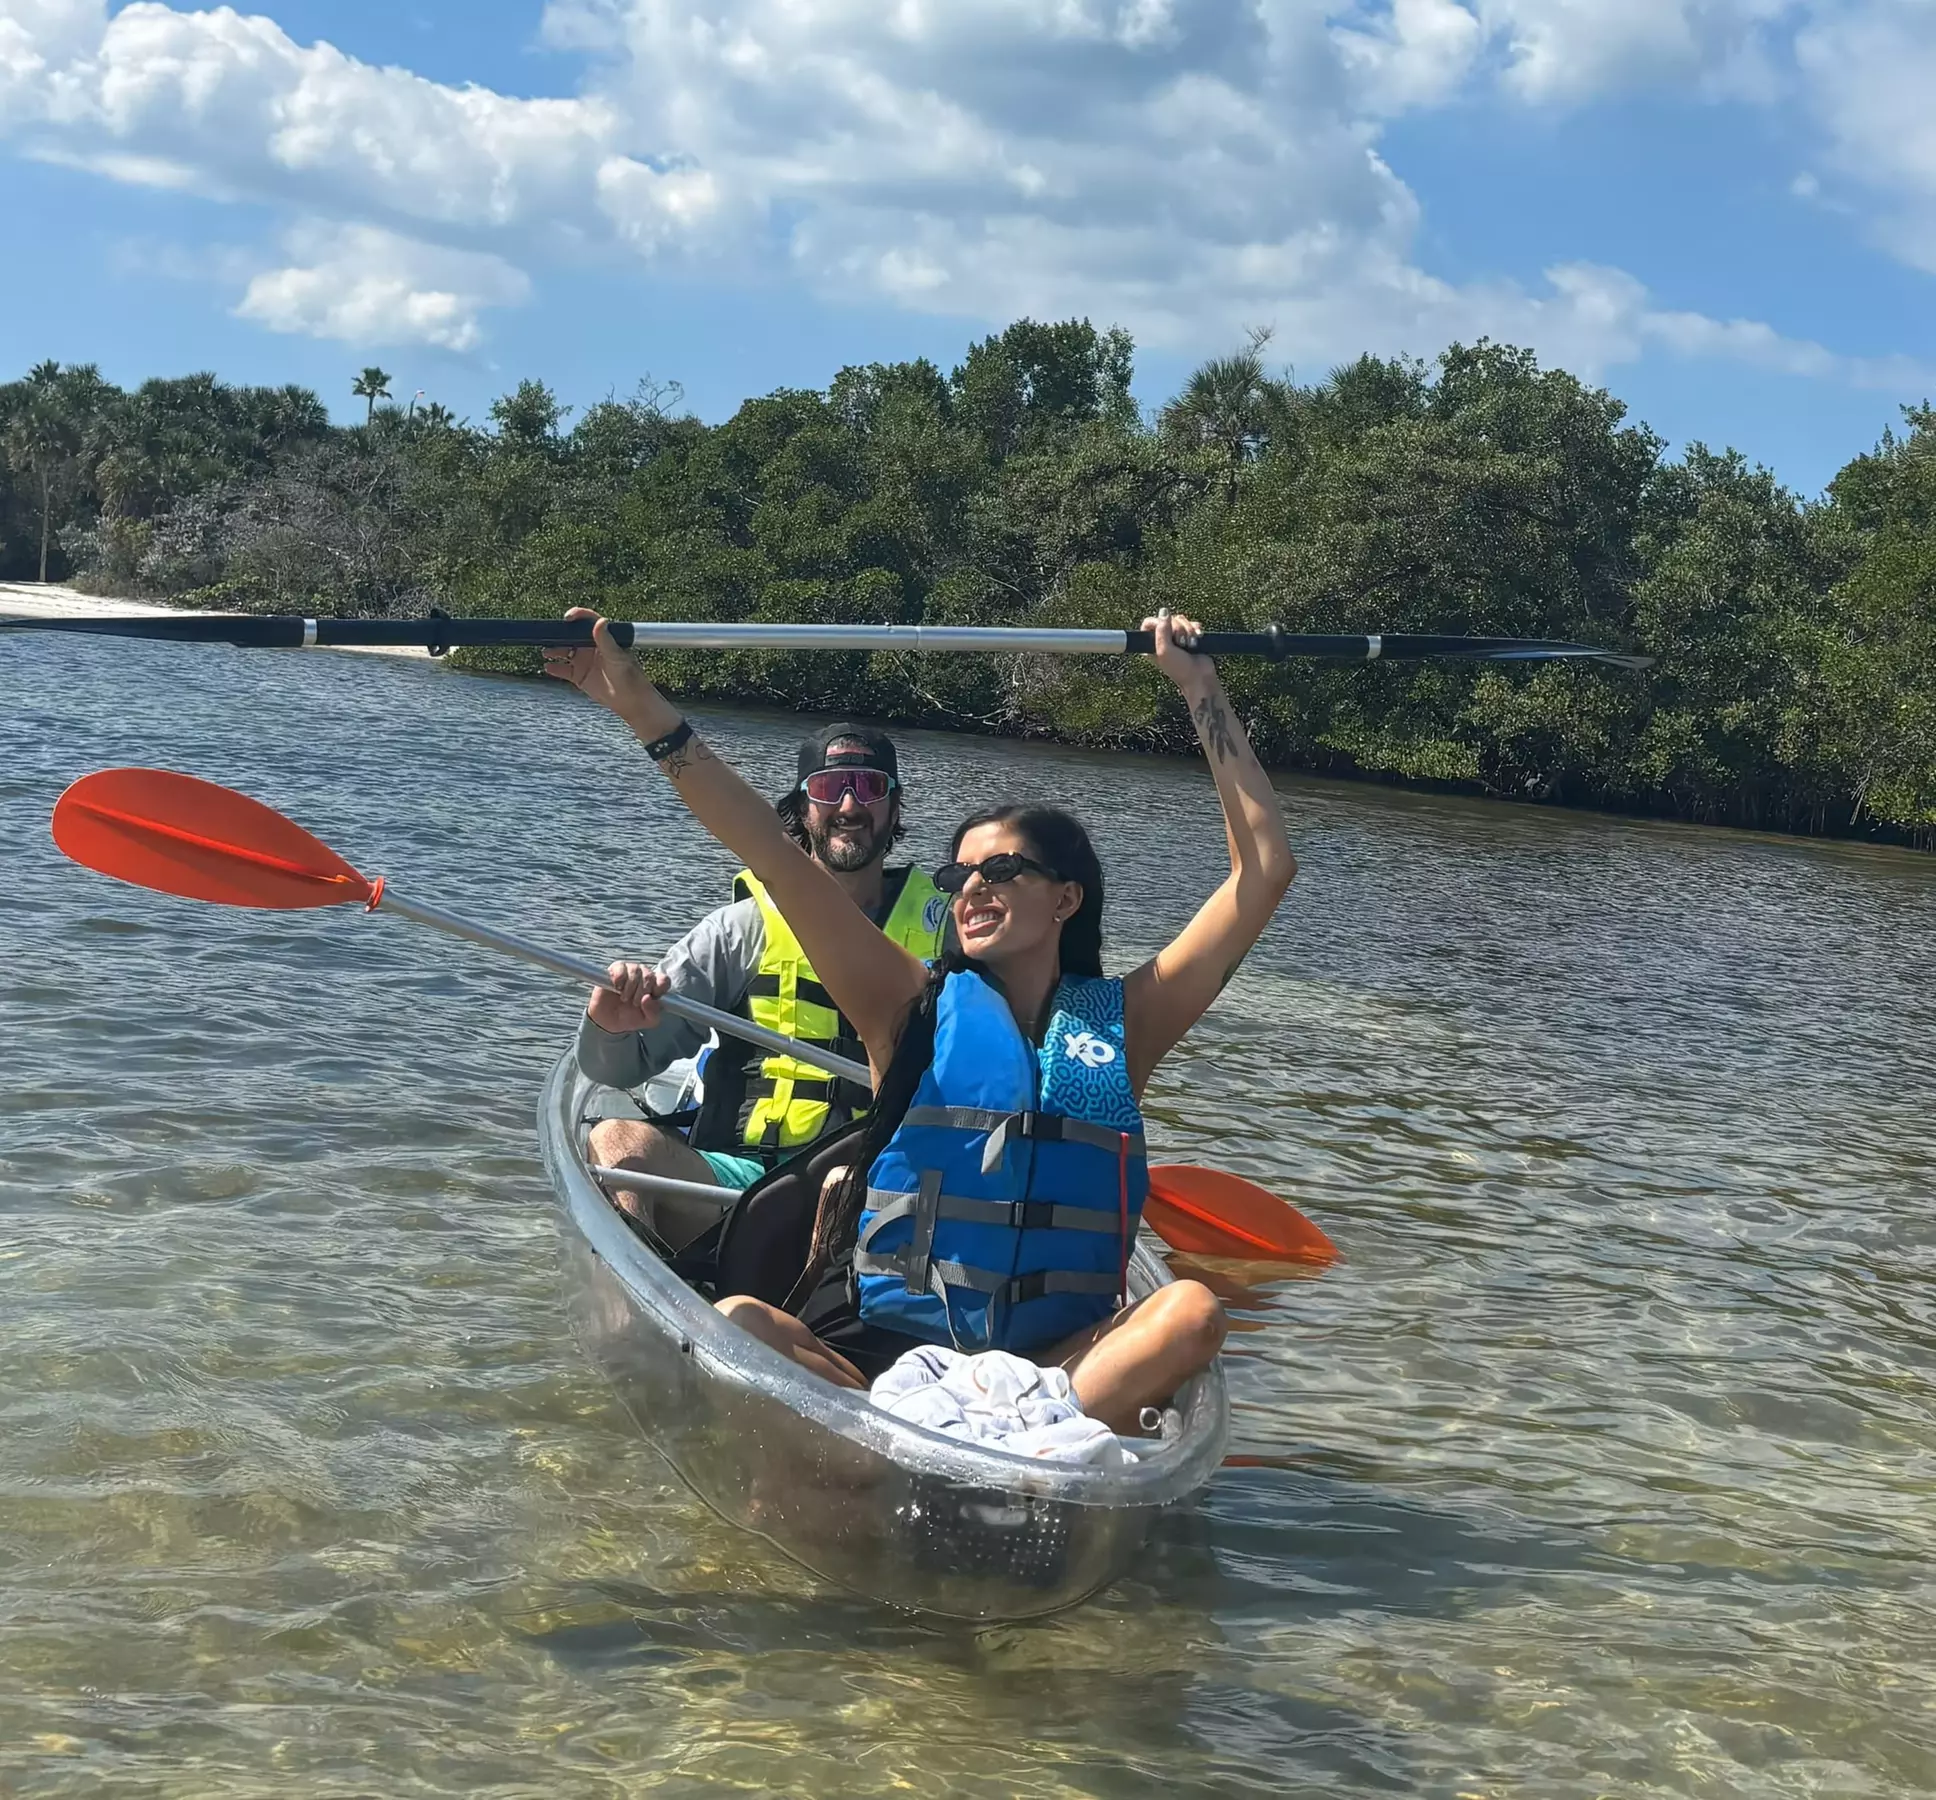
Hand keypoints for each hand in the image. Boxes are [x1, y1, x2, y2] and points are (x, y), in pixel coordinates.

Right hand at [542, 608, 662, 725]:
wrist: (630, 700)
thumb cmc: (628, 675)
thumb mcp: (616, 656)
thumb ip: (606, 640)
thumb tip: (601, 621)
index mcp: (601, 638)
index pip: (587, 621)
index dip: (577, 616)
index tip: (567, 618)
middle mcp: (590, 647)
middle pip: (570, 636)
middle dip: (559, 635)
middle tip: (548, 635)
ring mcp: (583, 661)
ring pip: (563, 652)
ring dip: (553, 650)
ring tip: (546, 652)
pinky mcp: (579, 675)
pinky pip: (562, 669)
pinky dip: (554, 668)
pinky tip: (548, 667)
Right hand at [587, 960, 669, 1032]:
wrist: (606, 1019)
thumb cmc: (629, 1017)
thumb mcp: (645, 1021)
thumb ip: (653, 1013)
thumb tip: (648, 998)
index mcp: (655, 987)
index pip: (664, 980)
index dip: (660, 986)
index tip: (653, 996)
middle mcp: (644, 976)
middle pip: (649, 976)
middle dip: (642, 992)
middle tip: (634, 1003)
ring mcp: (631, 971)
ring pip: (636, 970)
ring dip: (630, 987)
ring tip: (624, 998)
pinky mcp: (616, 969)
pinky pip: (621, 967)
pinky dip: (619, 979)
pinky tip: (617, 987)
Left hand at [1144, 610, 1216, 693]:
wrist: (1199, 676)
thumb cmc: (1179, 668)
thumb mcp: (1164, 650)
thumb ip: (1161, 630)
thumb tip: (1164, 611)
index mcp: (1151, 644)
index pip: (1150, 622)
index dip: (1160, 623)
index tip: (1168, 632)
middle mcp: (1162, 639)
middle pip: (1167, 619)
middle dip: (1178, 629)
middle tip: (1181, 644)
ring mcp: (1176, 637)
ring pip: (1181, 620)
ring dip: (1188, 631)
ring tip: (1190, 645)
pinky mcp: (1189, 636)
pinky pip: (1192, 623)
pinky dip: (1196, 629)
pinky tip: (1198, 638)